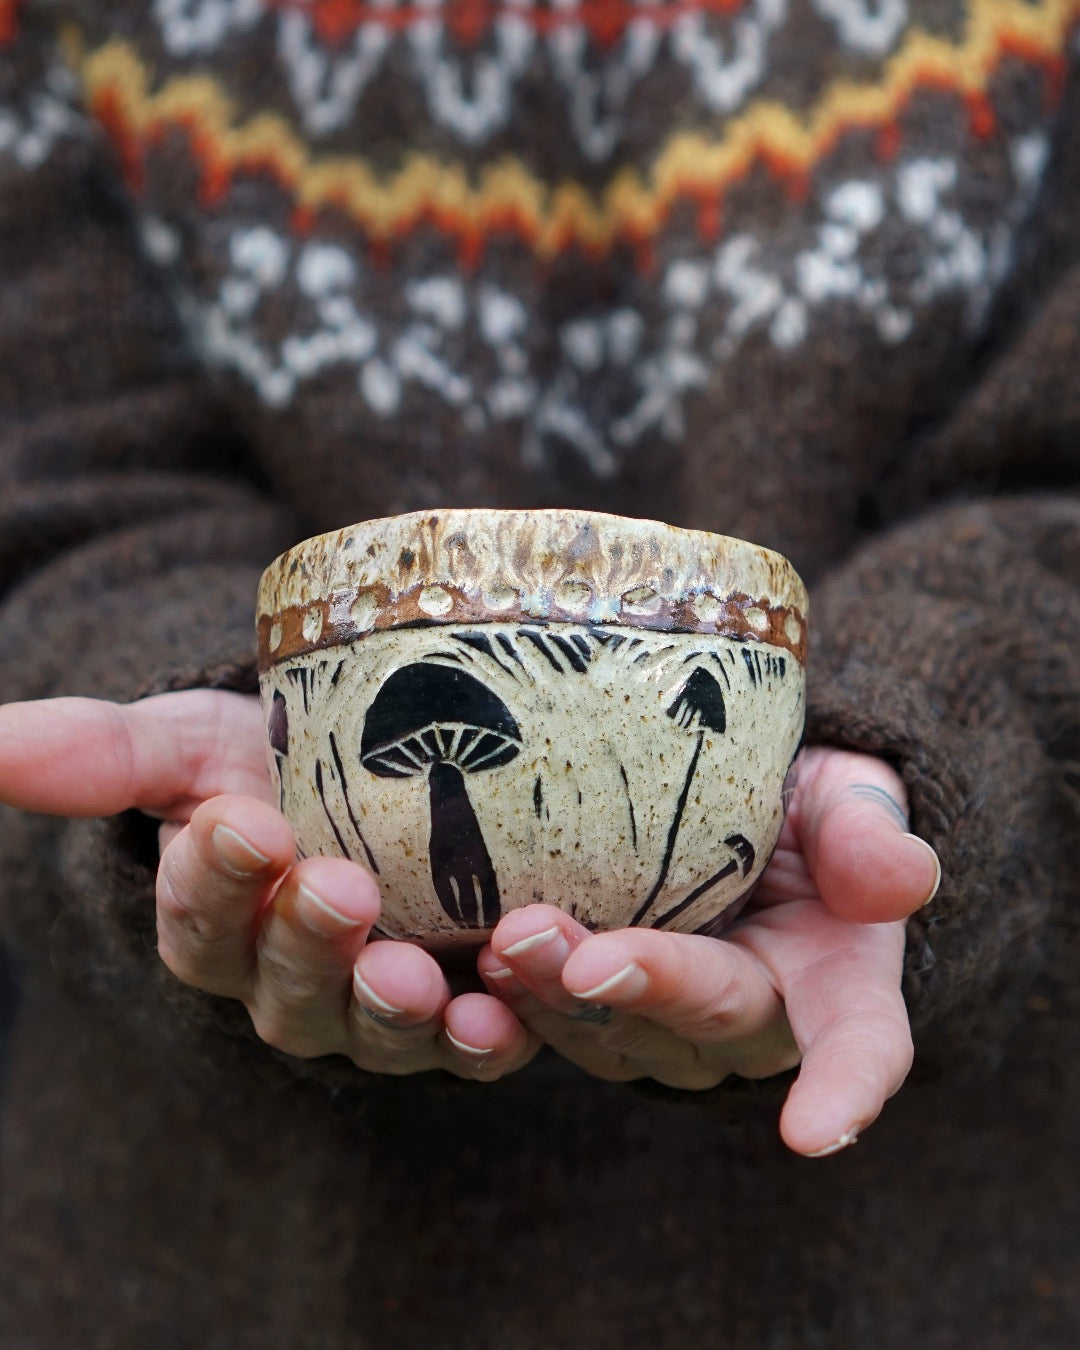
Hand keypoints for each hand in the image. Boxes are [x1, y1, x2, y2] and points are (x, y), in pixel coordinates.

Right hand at [0, 692, 538, 1079]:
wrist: (378, 771)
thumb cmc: (269, 761)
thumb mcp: (189, 742)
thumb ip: (100, 753)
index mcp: (218, 926)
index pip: (199, 919)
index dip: (213, 880)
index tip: (236, 825)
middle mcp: (293, 984)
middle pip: (290, 989)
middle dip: (309, 944)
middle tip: (336, 887)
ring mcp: (382, 1004)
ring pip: (380, 1029)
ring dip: (398, 1009)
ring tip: (416, 975)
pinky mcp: (468, 1004)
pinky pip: (476, 1038)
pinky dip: (490, 1032)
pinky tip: (506, 1010)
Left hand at [479, 747, 939, 1156]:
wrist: (736, 810)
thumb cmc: (806, 808)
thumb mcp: (847, 799)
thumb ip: (868, 833)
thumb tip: (902, 881)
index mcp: (838, 986)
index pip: (859, 1046)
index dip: (843, 1088)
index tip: (812, 1132)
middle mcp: (750, 1020)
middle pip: (704, 1028)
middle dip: (644, 997)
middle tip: (584, 959)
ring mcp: (667, 1024)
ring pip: (616, 1035)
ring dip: (560, 1000)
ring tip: (512, 944)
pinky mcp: (597, 1007)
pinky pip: (557, 1020)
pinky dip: (516, 1000)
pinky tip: (476, 965)